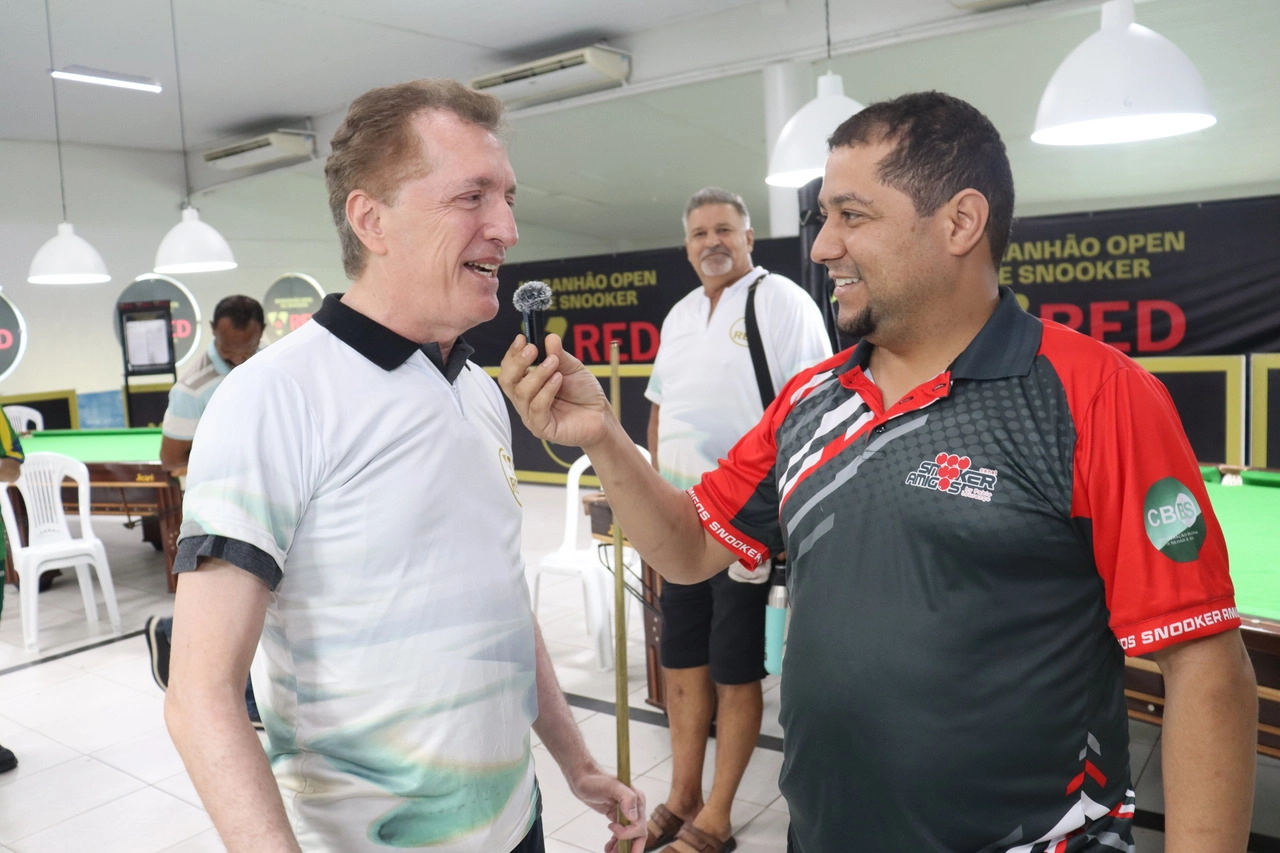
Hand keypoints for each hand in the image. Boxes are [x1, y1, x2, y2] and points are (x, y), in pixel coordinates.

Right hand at [498, 333, 615, 448]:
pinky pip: (536, 409)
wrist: (601, 415)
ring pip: (522, 393)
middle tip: (533, 350)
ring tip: (554, 363)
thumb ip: (559, 355)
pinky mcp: (542, 428)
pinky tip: (558, 380)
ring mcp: (531, 415)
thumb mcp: (572, 368)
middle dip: (517, 362)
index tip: (522, 339)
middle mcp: (525, 400)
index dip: (512, 354)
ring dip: (538, 374)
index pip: (509, 369)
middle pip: (507, 381)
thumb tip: (549, 337)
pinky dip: (546, 391)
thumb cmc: (584, 393)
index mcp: (528, 384)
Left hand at [564, 763, 646, 851]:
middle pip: (638, 835)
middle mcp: (635, 808)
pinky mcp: (618, 816)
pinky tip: (608, 847)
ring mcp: (627, 813)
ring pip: (630, 837)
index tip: (611, 828)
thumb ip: (626, 798)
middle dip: (631, 848)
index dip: (627, 833)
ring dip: (622, 848)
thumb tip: (634, 817)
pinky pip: (622, 834)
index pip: (639, 826)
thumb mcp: (611, 786)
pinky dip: (617, 843)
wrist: (583, 779)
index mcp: (637, 800)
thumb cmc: (595, 780)